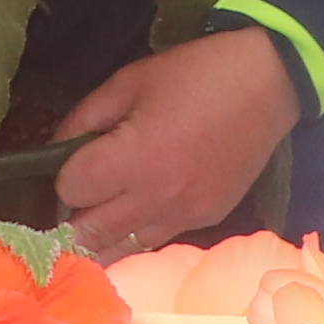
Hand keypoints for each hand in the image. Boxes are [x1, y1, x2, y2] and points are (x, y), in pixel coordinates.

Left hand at [49, 28, 308, 260]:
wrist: (267, 83)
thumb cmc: (194, 74)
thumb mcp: (129, 81)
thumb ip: (85, 118)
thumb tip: (56, 149)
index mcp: (135, 157)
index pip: (72, 191)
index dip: (64, 176)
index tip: (72, 163)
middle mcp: (157, 197)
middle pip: (91, 232)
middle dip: (74, 216)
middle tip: (76, 198)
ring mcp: (185, 215)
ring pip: (122, 249)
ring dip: (103, 235)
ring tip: (97, 215)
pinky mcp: (207, 220)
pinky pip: (156, 240)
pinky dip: (137, 232)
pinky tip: (137, 211)